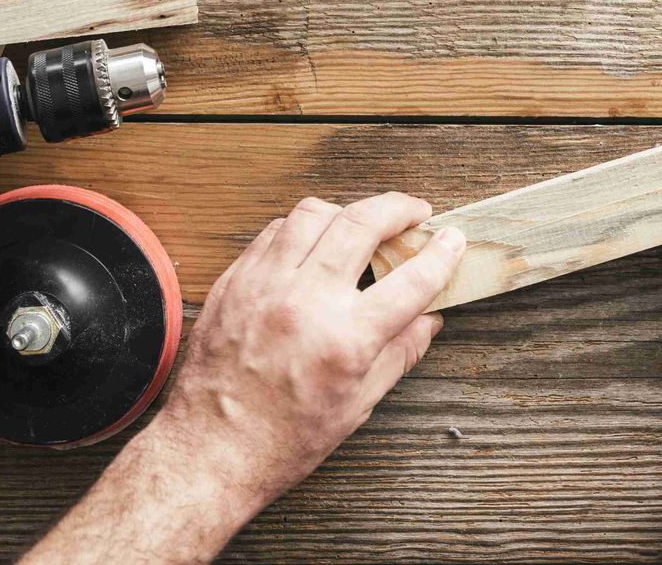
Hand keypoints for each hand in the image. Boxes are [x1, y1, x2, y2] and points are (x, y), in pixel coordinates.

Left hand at [145, 194, 464, 522]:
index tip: (452, 239)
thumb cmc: (281, 440)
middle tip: (414, 213)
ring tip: (362, 225)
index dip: (441, 253)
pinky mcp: (234, 281)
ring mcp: (265, 285)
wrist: (209, 452)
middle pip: (363, 223)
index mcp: (344, 340)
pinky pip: (274, 231)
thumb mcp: (357, 405)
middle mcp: (305, 302)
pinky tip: (314, 244)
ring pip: (314, 214)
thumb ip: (398, 353)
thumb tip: (428, 320)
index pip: (410, 280)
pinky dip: (302, 228)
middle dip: (398, 208)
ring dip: (348, 211)